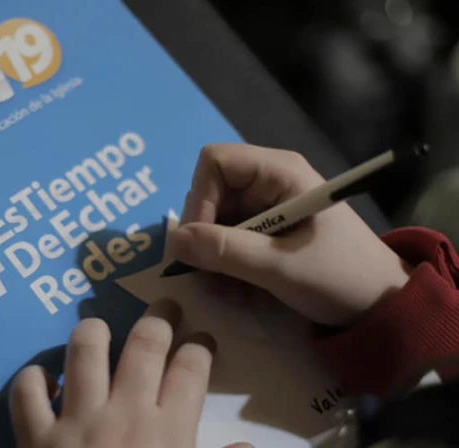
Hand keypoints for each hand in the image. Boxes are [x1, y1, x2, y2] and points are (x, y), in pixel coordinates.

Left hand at [10, 299, 248, 447]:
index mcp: (168, 430)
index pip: (191, 369)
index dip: (201, 347)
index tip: (204, 339)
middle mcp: (124, 411)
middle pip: (145, 345)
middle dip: (159, 318)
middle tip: (165, 307)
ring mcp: (76, 419)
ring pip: (85, 350)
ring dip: (94, 332)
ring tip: (100, 327)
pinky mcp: (35, 435)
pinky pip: (27, 392)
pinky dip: (32, 379)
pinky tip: (42, 377)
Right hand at [169, 144, 410, 325]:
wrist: (380, 305)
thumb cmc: (339, 276)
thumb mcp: (279, 268)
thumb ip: (226, 252)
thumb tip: (174, 241)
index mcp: (279, 172)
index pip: (214, 162)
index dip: (200, 198)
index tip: (202, 242)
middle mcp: (268, 182)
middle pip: (209, 195)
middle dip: (206, 239)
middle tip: (213, 279)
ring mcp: (266, 208)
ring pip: (214, 224)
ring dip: (215, 262)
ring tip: (231, 294)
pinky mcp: (266, 232)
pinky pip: (228, 243)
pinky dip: (227, 269)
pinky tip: (242, 295)